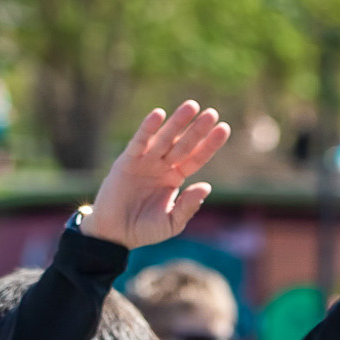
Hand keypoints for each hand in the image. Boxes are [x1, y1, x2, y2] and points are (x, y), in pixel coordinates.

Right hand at [79, 103, 229, 249]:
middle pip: (184, 144)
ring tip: (192, 106)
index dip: (210, 144)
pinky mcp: (126, 162)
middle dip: (197, 129)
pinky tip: (159, 114)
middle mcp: (162, 166)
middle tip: (212, 112)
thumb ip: (188, 206)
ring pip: (164, 139)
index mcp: (175, 178)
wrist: (115, 234)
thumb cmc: (145, 229)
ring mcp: (145, 162)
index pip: (197, 158)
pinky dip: (147, 129)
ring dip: (177, 122)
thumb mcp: (172, 222)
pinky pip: (139, 142)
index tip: (224, 128)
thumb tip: (207, 187)